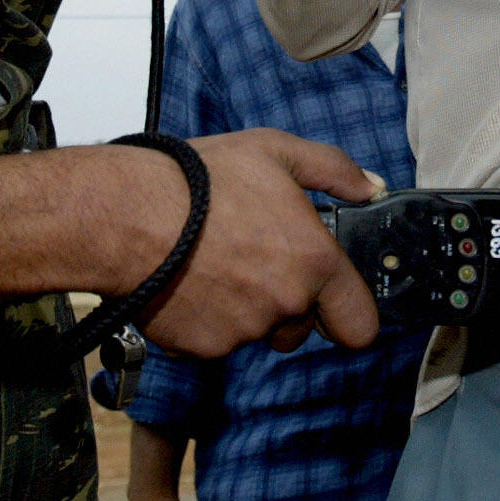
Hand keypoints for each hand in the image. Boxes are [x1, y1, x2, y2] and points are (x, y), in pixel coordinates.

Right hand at [128, 130, 379, 357]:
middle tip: (254, 260)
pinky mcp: (202, 349)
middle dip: (285, 303)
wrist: (127, 216)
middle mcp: (285, 305)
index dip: (349, 313)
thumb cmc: (200, 181)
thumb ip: (333, 170)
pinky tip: (188, 281)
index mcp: (314, 263)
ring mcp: (243, 332)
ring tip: (212, 263)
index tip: (334, 301)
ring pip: (256, 332)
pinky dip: (205, 320)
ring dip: (244, 309)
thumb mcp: (275, 151)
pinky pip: (215, 342)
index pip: (360, 325)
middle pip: (301, 326)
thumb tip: (371, 187)